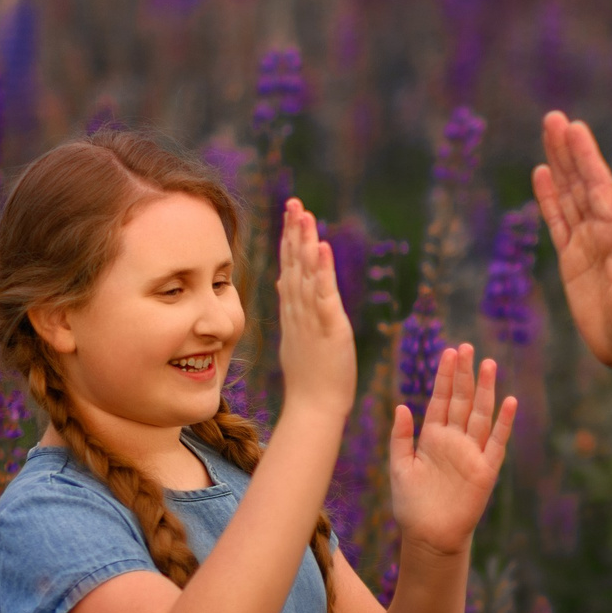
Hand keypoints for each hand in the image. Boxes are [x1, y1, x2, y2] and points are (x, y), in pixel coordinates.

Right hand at [276, 199, 355, 418]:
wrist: (313, 410)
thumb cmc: (309, 380)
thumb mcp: (296, 337)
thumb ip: (291, 308)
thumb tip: (283, 281)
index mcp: (294, 313)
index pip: (290, 269)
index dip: (289, 240)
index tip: (291, 214)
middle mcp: (299, 312)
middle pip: (294, 265)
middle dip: (294, 232)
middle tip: (295, 202)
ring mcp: (312, 320)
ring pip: (306, 274)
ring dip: (305, 243)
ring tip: (304, 214)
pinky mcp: (329, 329)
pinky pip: (324, 295)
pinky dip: (323, 271)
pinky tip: (322, 247)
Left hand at [389, 344, 517, 557]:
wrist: (429, 536)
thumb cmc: (411, 505)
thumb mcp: (399, 467)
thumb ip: (400, 437)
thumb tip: (401, 406)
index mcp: (432, 437)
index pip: (441, 400)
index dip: (445, 377)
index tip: (449, 353)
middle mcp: (454, 440)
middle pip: (462, 401)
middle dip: (465, 375)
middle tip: (467, 347)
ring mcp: (472, 453)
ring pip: (480, 415)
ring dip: (485, 390)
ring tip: (489, 364)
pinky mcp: (485, 470)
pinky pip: (497, 442)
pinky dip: (503, 423)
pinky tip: (509, 401)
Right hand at [533, 112, 611, 370]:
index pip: (599, 186)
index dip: (585, 157)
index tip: (573, 127)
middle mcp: (603, 231)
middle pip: (580, 183)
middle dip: (568, 151)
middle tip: (554, 118)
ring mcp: (586, 244)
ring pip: (568, 197)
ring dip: (558, 166)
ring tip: (549, 134)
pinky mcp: (572, 261)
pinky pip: (557, 223)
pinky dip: (549, 199)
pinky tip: (542, 175)